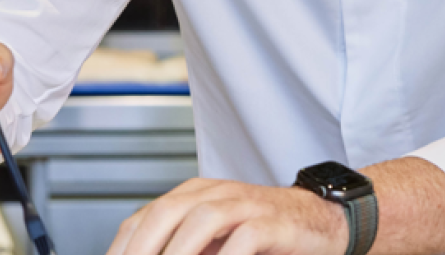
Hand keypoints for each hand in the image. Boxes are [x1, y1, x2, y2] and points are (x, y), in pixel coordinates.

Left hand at [107, 178, 345, 254]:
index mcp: (194, 196)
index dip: (122, 248)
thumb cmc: (264, 235)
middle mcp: (216, 194)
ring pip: (202, 219)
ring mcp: (246, 205)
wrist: (322, 221)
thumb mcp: (214, 242)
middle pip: (167, 213)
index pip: (143, 218)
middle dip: (142, 249)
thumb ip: (182, 249)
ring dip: (178, 252)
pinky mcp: (274, 223)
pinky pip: (246, 237)